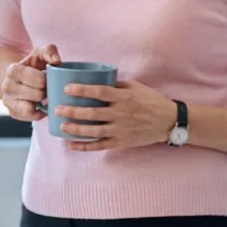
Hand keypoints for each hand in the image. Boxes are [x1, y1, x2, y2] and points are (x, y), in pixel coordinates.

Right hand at [0, 44, 59, 121]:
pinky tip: (42, 105)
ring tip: (45, 96)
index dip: (48, 80)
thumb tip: (56, 61)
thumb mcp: (39, 54)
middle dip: (46, 91)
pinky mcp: (13, 113)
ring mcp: (8, 102)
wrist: (15, 78)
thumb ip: (49, 51)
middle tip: (48, 87)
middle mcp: (7, 87)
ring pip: (31, 109)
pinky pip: (31, 118)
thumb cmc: (32, 65)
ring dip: (42, 103)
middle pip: (37, 95)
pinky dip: (40, 113)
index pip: (38, 80)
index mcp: (13, 70)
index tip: (48, 77)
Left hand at [55, 79, 176, 151]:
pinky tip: (72, 145)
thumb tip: (97, 79)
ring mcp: (120, 129)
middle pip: (92, 113)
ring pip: (93, 131)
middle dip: (73, 112)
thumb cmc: (151, 101)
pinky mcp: (121, 142)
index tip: (67, 88)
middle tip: (57, 109)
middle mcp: (120, 114)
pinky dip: (85, 146)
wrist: (168, 121)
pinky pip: (100, 145)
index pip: (99, 92)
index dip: (82, 90)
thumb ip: (117, 84)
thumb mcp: (136, 87)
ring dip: (76, 129)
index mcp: (124, 97)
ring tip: (62, 126)